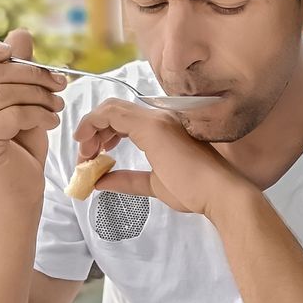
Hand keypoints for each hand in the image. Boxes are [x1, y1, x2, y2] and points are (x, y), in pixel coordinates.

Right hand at [0, 29, 66, 205]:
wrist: (17, 194)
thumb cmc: (17, 148)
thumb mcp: (19, 102)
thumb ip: (15, 69)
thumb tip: (20, 32)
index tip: (14, 52)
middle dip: (31, 74)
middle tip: (59, 83)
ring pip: (2, 92)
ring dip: (39, 95)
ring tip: (57, 106)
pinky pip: (11, 114)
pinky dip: (38, 115)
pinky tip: (51, 123)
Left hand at [73, 98, 248, 216]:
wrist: (217, 194)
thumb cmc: (195, 191)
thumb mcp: (153, 184)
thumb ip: (128, 180)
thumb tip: (101, 181)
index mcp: (163, 128)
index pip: (124, 118)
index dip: (102, 132)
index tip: (93, 154)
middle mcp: (160, 118)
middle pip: (114, 110)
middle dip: (93, 129)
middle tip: (85, 155)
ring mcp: (157, 120)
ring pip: (111, 108)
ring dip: (91, 128)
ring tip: (86, 154)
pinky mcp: (152, 127)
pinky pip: (113, 114)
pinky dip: (94, 125)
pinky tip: (88, 145)